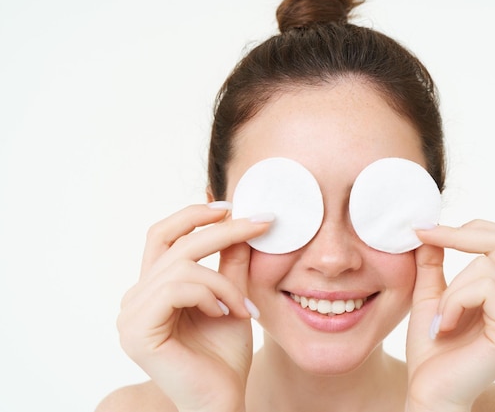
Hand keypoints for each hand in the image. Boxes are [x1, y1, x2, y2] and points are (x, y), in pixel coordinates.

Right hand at [117, 204, 271, 411]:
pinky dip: (209, 295)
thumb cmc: (225, 356)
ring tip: (243, 306)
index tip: (230, 205)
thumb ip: (231, 262)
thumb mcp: (233, 296)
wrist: (223, 400)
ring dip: (223, 282)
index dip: (193, 215)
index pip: (164, 236)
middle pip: (175, 243)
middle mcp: (136, 298)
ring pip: (182, 266)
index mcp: (153, 288)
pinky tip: (224, 315)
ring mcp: (131, 315)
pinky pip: (177, 288)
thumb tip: (239, 219)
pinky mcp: (137, 330)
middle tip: (261, 224)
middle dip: (221, 230)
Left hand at [405, 220, 494, 411]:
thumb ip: (433, 264)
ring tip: (440, 318)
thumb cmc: (431, 351)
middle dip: (461, 236)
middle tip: (425, 242)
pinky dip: (455, 301)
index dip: (466, 228)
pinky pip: (486, 289)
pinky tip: (444, 326)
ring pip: (489, 266)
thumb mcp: (429, 296)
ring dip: (452, 288)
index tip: (423, 230)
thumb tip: (430, 230)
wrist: (428, 392)